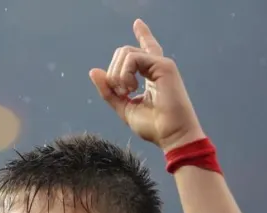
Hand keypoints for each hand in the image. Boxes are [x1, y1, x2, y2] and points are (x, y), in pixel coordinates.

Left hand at [89, 19, 204, 150]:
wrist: (172, 136)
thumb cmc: (153, 126)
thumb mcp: (124, 108)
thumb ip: (109, 91)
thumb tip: (94, 71)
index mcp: (151, 76)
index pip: (144, 50)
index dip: (142, 34)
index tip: (138, 22)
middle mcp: (157, 66)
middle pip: (124, 52)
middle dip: (113, 72)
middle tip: (120, 92)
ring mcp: (161, 64)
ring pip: (126, 53)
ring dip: (117, 74)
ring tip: (127, 91)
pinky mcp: (164, 65)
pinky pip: (133, 58)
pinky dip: (125, 73)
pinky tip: (131, 88)